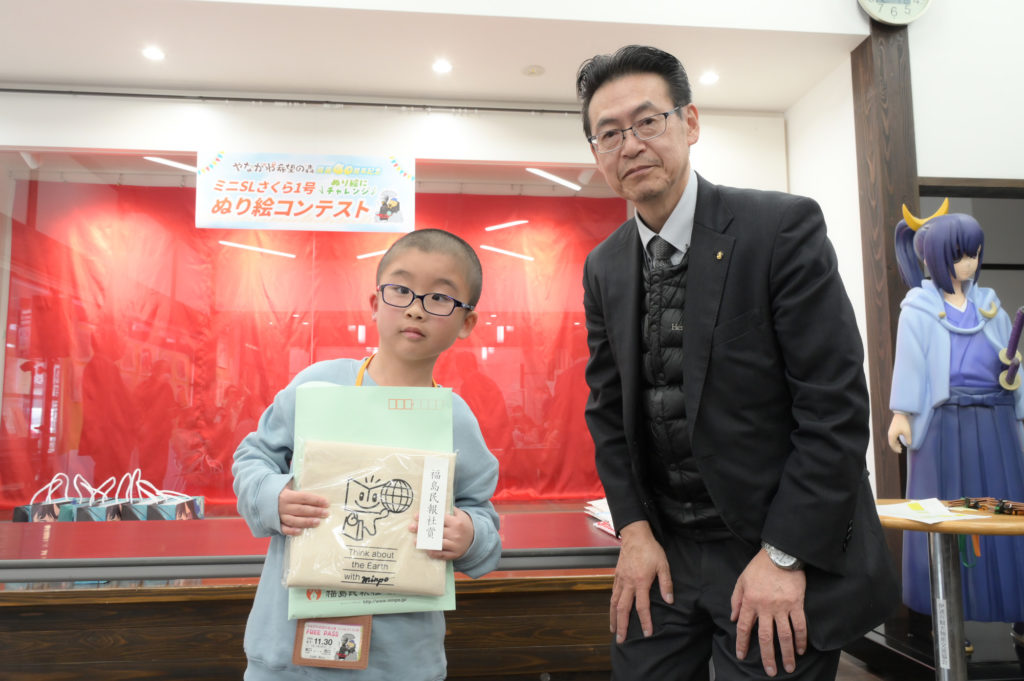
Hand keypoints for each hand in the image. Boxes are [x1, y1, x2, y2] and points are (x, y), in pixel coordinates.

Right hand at [278, 481, 328, 535]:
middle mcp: (283, 506)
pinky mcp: (276, 523)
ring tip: (317, 522)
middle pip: (301, 509)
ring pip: (294, 520)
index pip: (304, 497)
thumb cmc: (278, 490)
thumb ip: (297, 484)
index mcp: (287, 495)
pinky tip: (300, 532)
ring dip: (306, 522)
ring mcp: (279, 515)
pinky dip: (291, 531)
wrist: (260, 496)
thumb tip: (312, 481)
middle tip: (326, 513)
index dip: (316, 500)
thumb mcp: (286, 484)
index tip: (326, 503)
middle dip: (315, 511)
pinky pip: (284, 528)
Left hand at [408, 507, 474, 559]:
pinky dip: (433, 553)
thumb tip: (437, 503)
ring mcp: (455, 545)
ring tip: (415, 541)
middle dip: (422, 529)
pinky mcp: (454, 554)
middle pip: (436, 532)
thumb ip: (450, 510)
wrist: (476, 538)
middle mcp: (455, 534)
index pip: (439, 519)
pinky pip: (442, 554)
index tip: (416, 516)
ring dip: (425, 543)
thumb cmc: (464, 524)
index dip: (427, 517)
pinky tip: (426, 550)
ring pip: (438, 544)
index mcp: (456, 522)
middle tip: (411, 527)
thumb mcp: (460, 515)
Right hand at [611, 521, 672, 642]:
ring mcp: (620, 579)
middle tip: (620, 640)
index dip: (645, 621)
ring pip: (614, 602)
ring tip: (614, 630)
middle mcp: (628, 583)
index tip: (646, 634)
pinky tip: (613, 611)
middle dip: (622, 626)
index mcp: (641, 582)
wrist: (635, 535)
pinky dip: (612, 605)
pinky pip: (613, 594)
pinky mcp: (617, 576)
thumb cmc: (650, 549)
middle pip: (623, 609)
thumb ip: (666, 583)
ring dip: (613, 618)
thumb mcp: (663, 565)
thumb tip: (669, 600)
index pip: (642, 607)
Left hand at [730, 549, 807, 676]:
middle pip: (765, 637)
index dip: (742, 643)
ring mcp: (782, 607)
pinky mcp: (797, 603)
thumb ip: (736, 600)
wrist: (780, 554)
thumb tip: (733, 619)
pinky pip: (800, 625)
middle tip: (770, 672)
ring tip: (789, 667)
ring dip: (786, 653)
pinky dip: (802, 639)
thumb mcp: (741, 580)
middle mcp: (765, 607)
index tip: (742, 656)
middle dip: (767, 656)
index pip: (743, 627)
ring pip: (784, 635)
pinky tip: (801, 649)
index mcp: (749, 601)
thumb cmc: (759, 567)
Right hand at [887, 413, 910, 452]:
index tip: (901, 451)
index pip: (892, 445)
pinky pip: (892, 437)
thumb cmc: (904, 423)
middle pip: (891, 443)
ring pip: (891, 440)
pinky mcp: (892, 429)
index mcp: (892, 436)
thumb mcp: (907, 432)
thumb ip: (908, 439)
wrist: (900, 414)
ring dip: (895, 444)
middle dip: (895, 447)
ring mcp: (890, 432)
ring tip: (900, 447)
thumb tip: (909, 445)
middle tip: (900, 450)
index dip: (896, 449)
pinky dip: (895, 441)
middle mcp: (890, 434)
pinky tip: (899, 441)